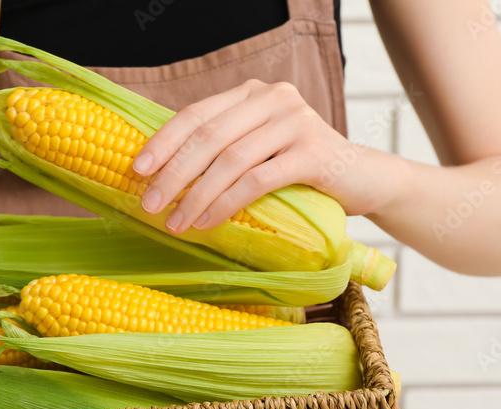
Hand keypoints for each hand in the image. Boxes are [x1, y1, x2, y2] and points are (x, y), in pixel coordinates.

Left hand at [132, 79, 391, 232]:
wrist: (363, 179)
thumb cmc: (299, 170)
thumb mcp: (257, 150)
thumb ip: (222, 149)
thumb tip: (161, 176)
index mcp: (252, 94)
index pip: (197, 113)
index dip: (163, 141)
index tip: (136, 170)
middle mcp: (273, 99)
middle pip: (208, 136)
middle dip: (173, 173)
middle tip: (149, 204)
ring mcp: (295, 123)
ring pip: (230, 160)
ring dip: (196, 195)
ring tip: (175, 222)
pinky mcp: (311, 153)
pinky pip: (256, 180)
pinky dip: (226, 204)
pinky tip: (207, 222)